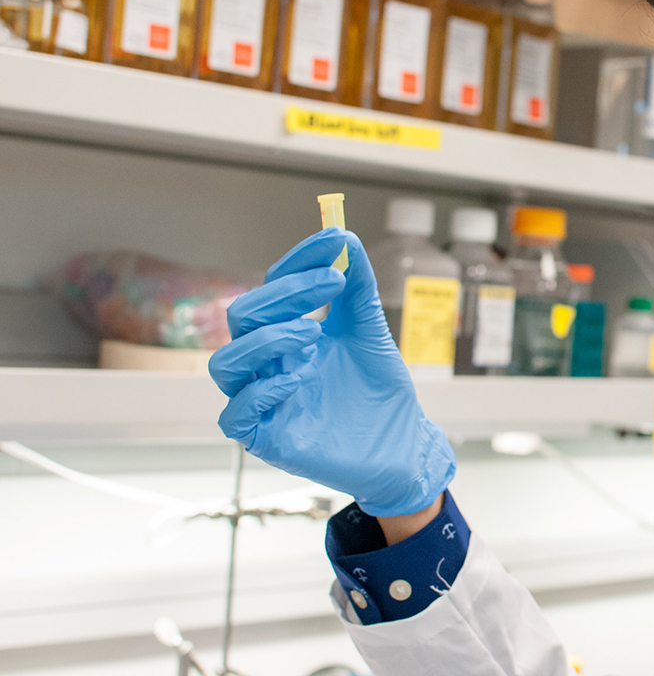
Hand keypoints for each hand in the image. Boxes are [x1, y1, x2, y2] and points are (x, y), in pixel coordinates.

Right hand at [208, 227, 454, 516]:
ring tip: (313, 333)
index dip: (298, 261)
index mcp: (288, 333)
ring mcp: (264, 400)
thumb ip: (356, 288)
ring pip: (224, 363)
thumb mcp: (369, 330)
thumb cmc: (380, 391)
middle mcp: (268, 363)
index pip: (273, 287)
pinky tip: (301, 378)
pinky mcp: (268, 438)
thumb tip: (344, 236)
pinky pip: (236, 414)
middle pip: (242, 315)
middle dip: (284, 293)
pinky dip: (262, 390)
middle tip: (332, 284)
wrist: (403, 443)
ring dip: (266, 339)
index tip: (334, 243)